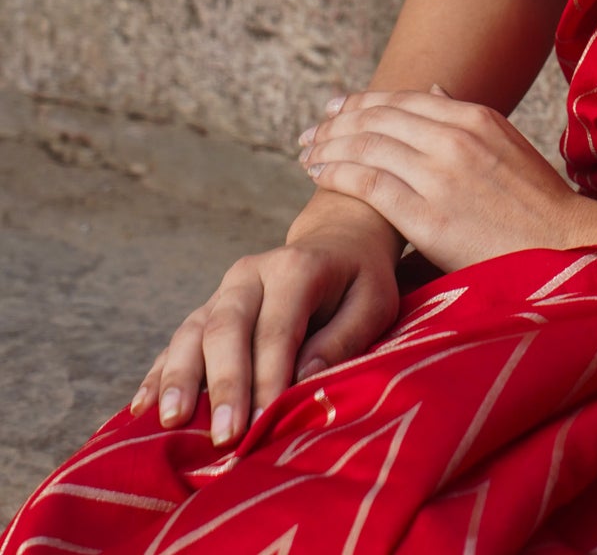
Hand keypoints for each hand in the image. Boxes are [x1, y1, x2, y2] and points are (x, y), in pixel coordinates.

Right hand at [129, 194, 400, 446]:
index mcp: (297, 267)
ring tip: (170, 422)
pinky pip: (177, 340)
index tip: (265, 423)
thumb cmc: (360, 281)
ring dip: (179, 378)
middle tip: (223, 436)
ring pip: (193, 331)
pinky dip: (159, 373)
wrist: (338, 240)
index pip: (278, 328)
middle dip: (224, 384)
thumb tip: (305, 378)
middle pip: (228, 327)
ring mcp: (224, 289)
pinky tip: (142, 407)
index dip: (270, 378)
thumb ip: (344, 338)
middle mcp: (252, 273)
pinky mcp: (208, 308)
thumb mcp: (374, 303)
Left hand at [299, 86, 592, 270]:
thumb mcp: (506, 143)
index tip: (335, 110)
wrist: (566, 247)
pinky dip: (339, 174)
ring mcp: (441, 175)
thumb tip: (433, 90)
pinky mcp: (430, 216)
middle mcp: (454, 137)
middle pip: (378, 118)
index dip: (361, 102)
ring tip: (308, 154)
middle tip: (311, 132)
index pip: (401, 100)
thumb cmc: (536, 203)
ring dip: (330, 146)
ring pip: (367, 146)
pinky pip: (371, 184)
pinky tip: (320, 176)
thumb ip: (465, 117)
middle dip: (337, 122)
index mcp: (474, 117)